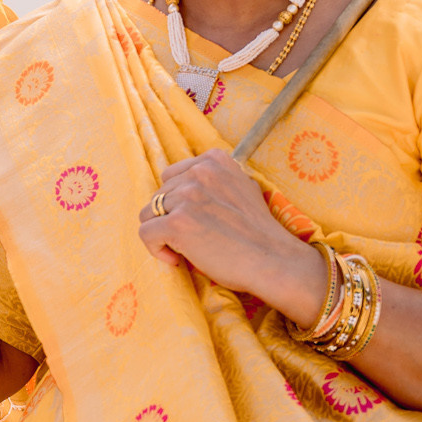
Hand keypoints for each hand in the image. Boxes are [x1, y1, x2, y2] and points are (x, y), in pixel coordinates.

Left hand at [135, 148, 327, 324]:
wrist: (275, 261)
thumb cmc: (259, 232)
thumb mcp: (242, 187)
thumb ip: (215, 181)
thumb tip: (187, 186)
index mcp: (214, 160)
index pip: (172, 176)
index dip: (178, 202)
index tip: (193, 220)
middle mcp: (199, 172)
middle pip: (159, 195)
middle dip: (170, 218)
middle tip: (193, 239)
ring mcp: (187, 197)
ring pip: (149, 213)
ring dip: (162, 233)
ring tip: (184, 249)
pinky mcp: (177, 223)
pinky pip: (146, 232)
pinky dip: (155, 249)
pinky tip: (176, 260)